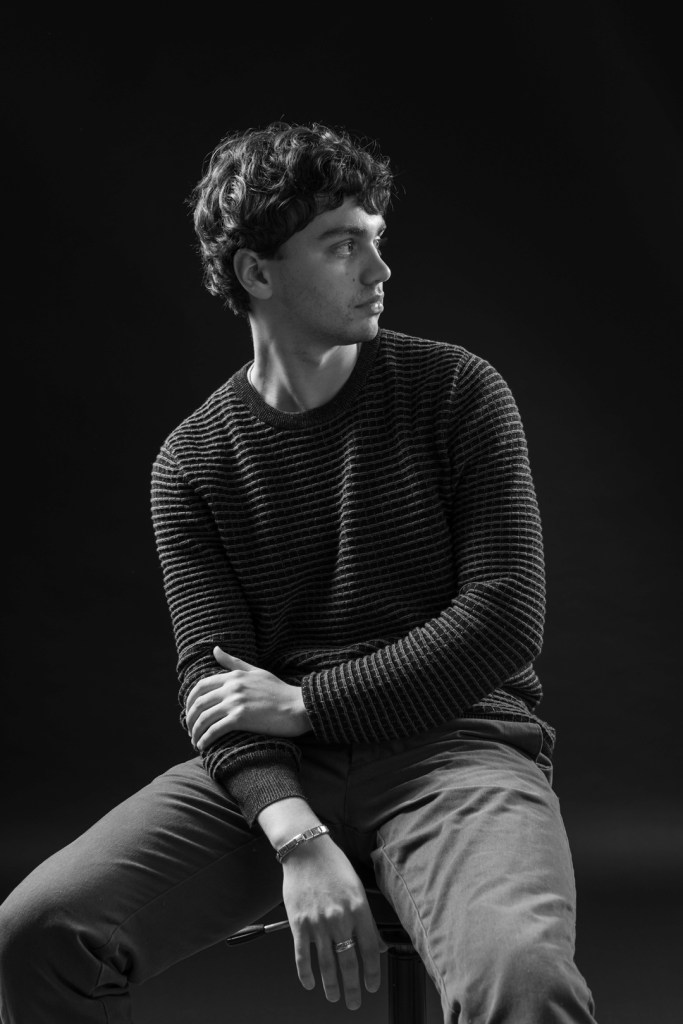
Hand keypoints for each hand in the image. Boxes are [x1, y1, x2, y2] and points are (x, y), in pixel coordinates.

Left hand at [185, 648, 310, 749]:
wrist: (299, 706)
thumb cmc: (280, 690)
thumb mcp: (256, 671)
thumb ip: (234, 662)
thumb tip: (215, 649)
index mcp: (234, 675)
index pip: (200, 686)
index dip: (189, 701)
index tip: (189, 713)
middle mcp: (232, 687)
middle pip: (198, 703)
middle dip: (190, 719)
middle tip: (190, 731)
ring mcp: (236, 702)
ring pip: (204, 718)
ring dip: (195, 732)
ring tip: (196, 742)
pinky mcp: (241, 718)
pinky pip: (215, 730)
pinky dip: (205, 739)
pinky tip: (203, 747)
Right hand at [281, 837, 387, 1010]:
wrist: (306, 849)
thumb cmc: (333, 865)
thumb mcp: (358, 888)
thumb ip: (367, 919)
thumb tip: (377, 944)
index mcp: (358, 908)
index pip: (370, 949)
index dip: (372, 972)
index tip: (372, 985)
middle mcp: (339, 918)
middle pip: (349, 962)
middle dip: (353, 987)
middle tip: (354, 1001)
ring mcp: (317, 922)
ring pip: (326, 964)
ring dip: (331, 986)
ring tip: (334, 996)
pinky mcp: (298, 923)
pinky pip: (302, 955)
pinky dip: (306, 974)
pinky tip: (310, 983)